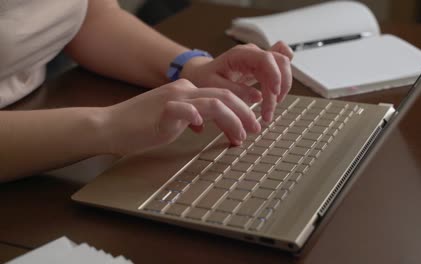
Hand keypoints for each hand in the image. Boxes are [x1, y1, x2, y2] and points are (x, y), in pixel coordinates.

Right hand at [103, 79, 260, 155]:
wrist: (111, 126)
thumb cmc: (141, 125)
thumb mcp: (173, 118)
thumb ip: (192, 117)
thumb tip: (210, 124)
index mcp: (188, 90)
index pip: (223, 95)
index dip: (242, 108)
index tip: (251, 124)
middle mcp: (184, 90)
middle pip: (225, 96)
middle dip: (246, 113)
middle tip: (256, 129)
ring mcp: (174, 99)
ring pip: (214, 103)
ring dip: (233, 120)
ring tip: (241, 136)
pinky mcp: (162, 111)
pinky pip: (185, 110)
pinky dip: (197, 117)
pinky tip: (203, 130)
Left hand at [181, 41, 293, 121]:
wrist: (201, 74)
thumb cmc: (205, 78)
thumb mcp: (212, 86)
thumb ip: (234, 90)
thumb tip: (257, 97)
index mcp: (240, 54)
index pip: (266, 58)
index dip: (275, 75)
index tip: (274, 94)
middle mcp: (253, 53)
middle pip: (280, 61)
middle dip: (280, 87)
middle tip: (268, 111)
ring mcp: (259, 59)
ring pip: (283, 68)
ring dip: (282, 89)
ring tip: (269, 110)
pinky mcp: (262, 67)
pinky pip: (280, 70)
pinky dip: (282, 83)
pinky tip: (276, 96)